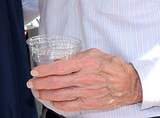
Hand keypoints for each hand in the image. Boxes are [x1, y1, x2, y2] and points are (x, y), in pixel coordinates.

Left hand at [27, 48, 142, 111]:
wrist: (128, 83)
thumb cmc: (112, 66)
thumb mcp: (94, 53)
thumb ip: (76, 56)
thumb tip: (58, 60)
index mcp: (85, 63)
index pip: (59, 67)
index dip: (44, 70)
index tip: (34, 71)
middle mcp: (85, 78)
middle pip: (56, 83)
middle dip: (40, 83)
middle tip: (31, 83)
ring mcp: (86, 93)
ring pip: (60, 95)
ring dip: (45, 94)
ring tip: (37, 92)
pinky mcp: (89, 103)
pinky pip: (70, 106)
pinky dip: (58, 104)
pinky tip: (52, 101)